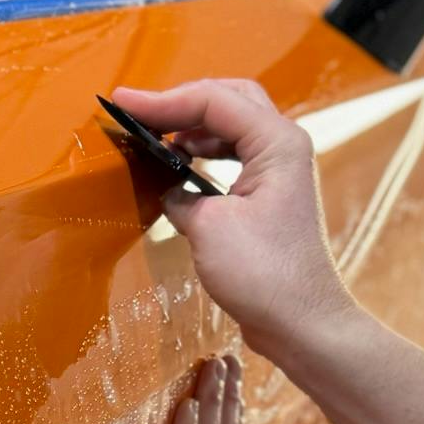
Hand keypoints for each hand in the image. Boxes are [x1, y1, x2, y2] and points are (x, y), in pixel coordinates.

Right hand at [111, 77, 355, 364]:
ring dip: (191, 127)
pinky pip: (234, 156)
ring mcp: (280, 172)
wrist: (301, 324)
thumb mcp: (208, 227)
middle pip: (228, 100)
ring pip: (231, 126)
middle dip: (180, 103)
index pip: (213, 101)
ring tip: (154, 136)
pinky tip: (179, 167)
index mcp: (277, 143)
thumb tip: (167, 187)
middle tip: (139, 113)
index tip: (123, 103)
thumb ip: (180, 194)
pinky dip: (203, 153)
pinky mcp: (271, 197)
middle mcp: (284, 148)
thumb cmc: (266, 277)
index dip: (163, 100)